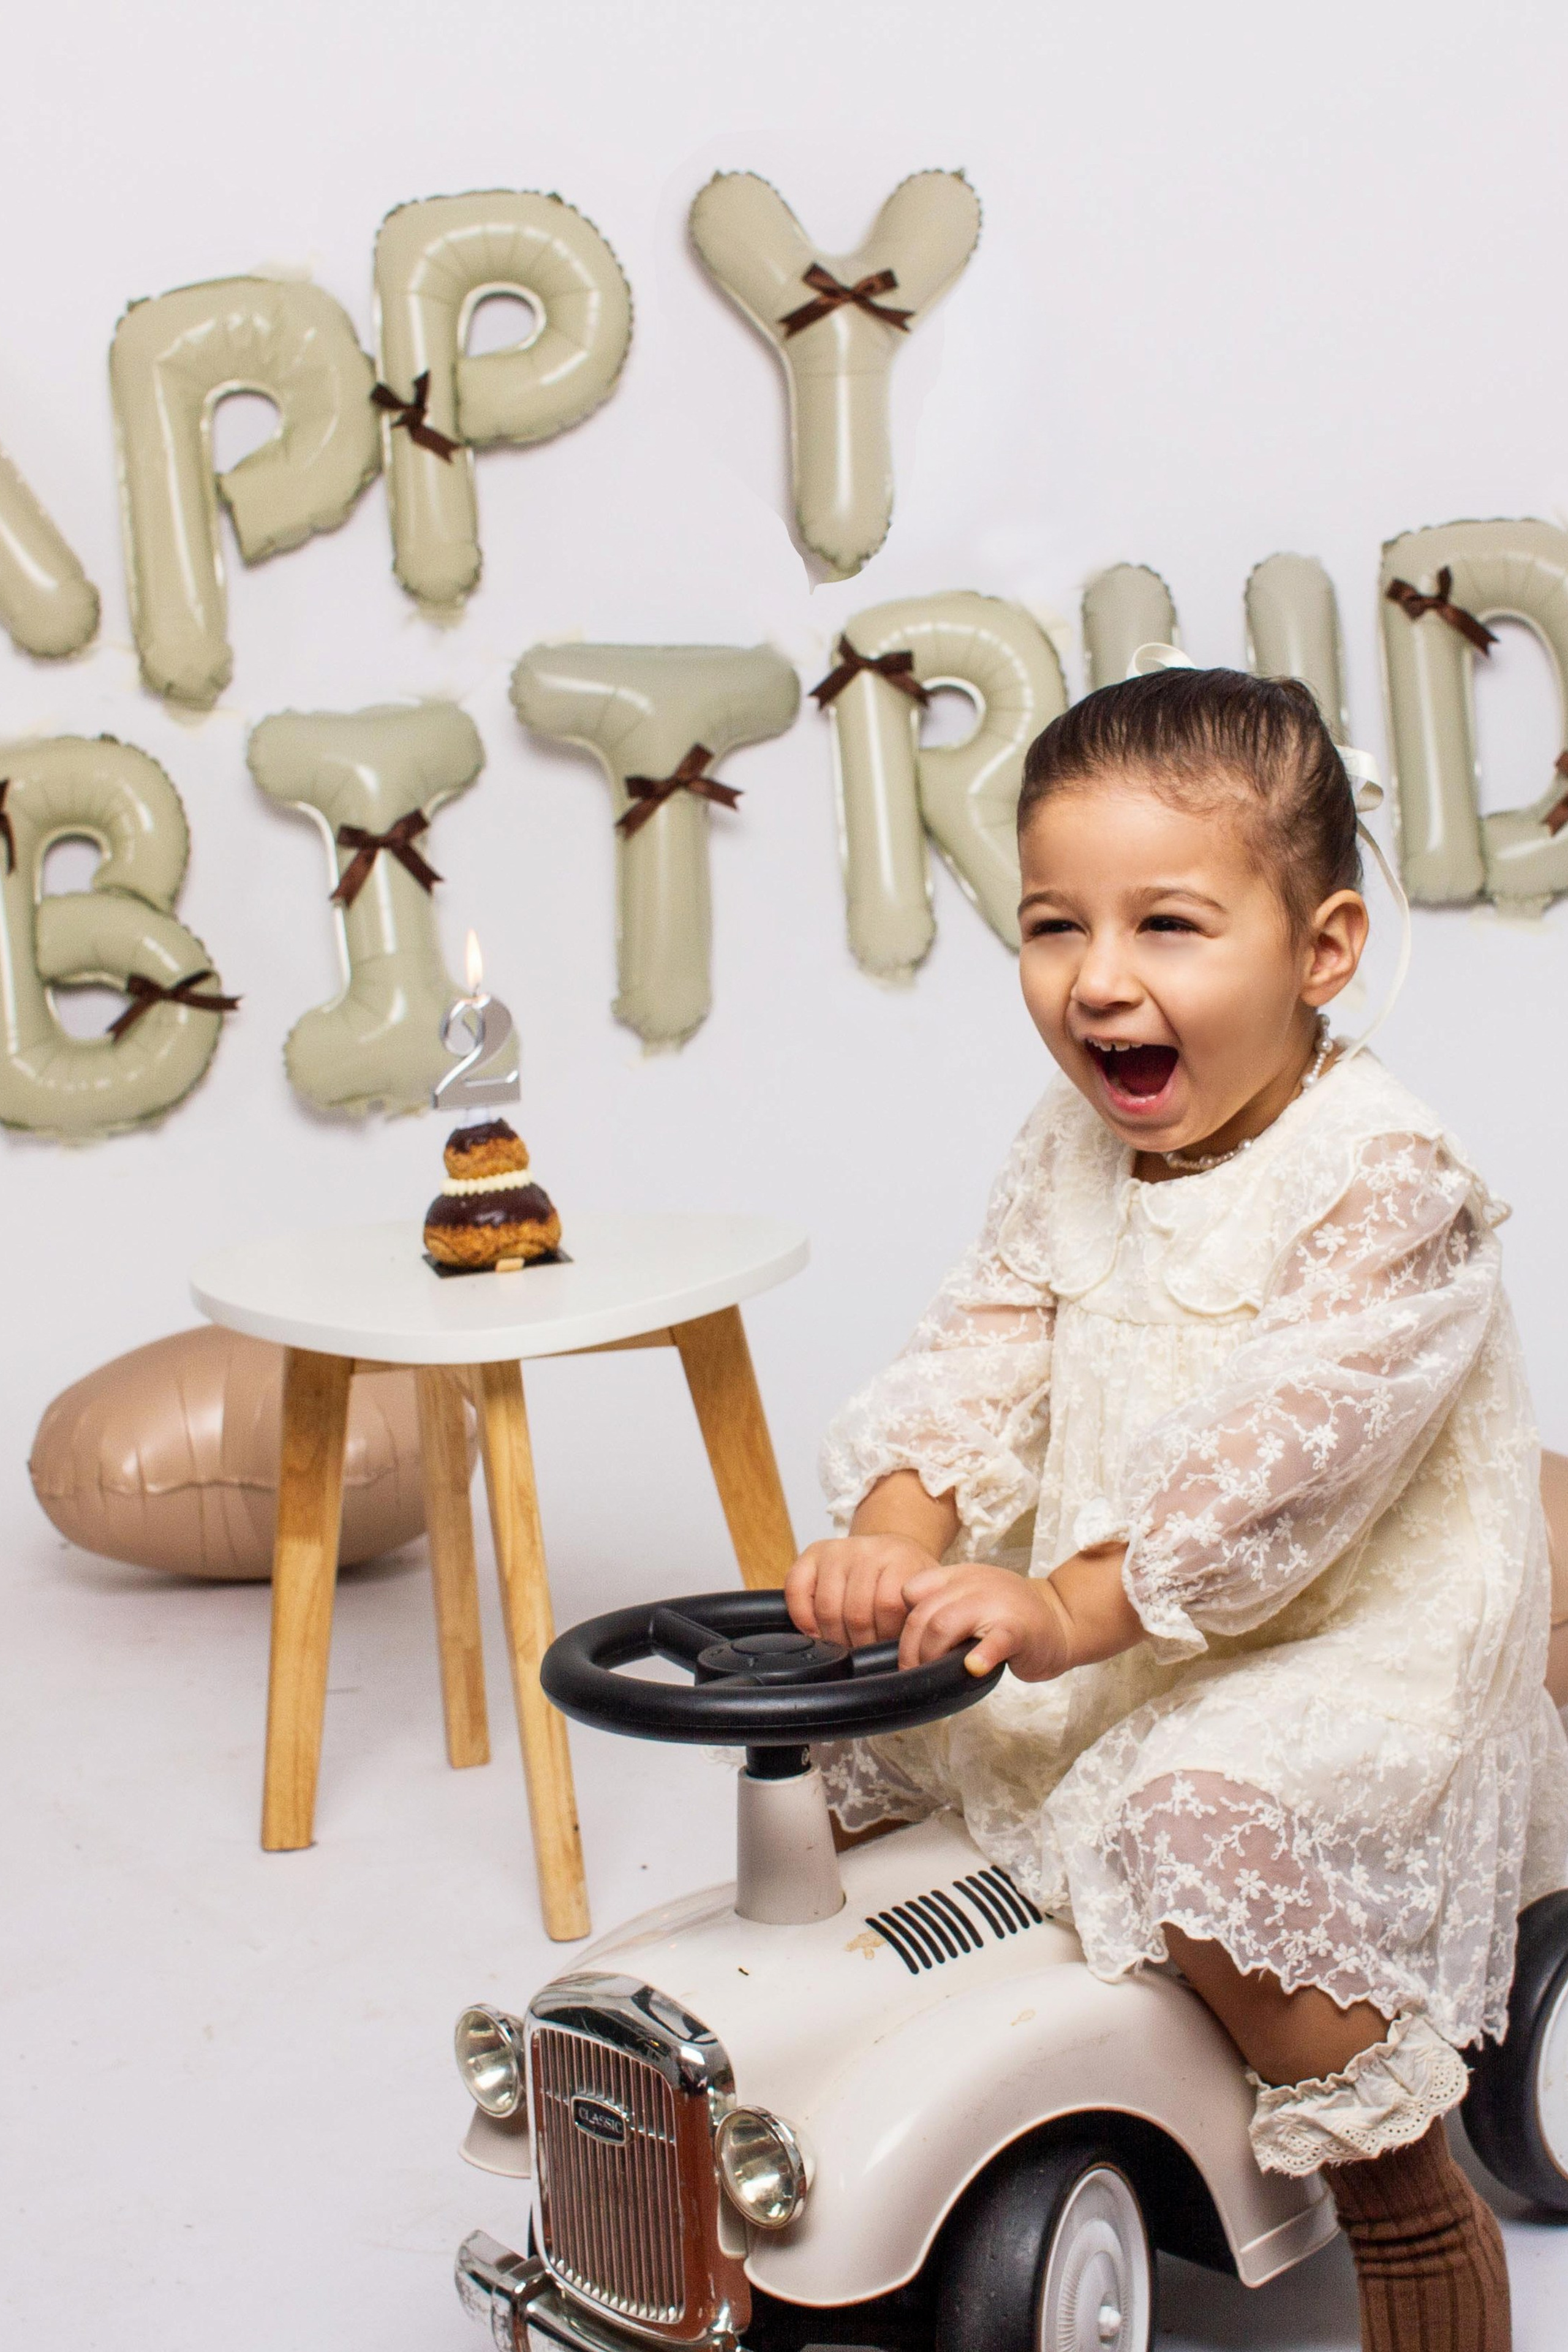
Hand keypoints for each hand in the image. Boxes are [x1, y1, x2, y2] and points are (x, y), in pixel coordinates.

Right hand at [785, 1534, 940, 1647]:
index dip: (886, 1635)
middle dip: (860, 1643)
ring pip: (827, 1607)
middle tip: (866, 1651)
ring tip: (846, 1644)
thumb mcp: (928, 1593)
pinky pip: (795, 1588)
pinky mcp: (813, 1553)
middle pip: (855, 1612)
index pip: (888, 1605)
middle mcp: (867, 1550)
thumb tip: (915, 1648)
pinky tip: (816, 1630)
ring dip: (834, 1637)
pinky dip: (802, 1616)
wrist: (895, 1548)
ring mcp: (837, 1550)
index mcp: (900, 1559)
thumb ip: (923, 1615)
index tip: (889, 1648)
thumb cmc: (909, 1579)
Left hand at [899, 1564, 1072, 1679]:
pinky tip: (973, 1668)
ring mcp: (997, 1605)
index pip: (913, 1589)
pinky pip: (995, 1640)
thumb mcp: (973, 1598)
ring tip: (934, 1677)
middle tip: (914, 1674)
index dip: (903, 1622)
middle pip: (925, 1615)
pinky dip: (982, 1655)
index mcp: (960, 1577)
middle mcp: (975, 1585)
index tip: (907, 1647)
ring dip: (932, 1656)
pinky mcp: (1019, 1630)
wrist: (1060, 1618)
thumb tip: (908, 1639)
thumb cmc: (1010, 1616)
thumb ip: (944, 1606)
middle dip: (912, 1650)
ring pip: (946, 1624)